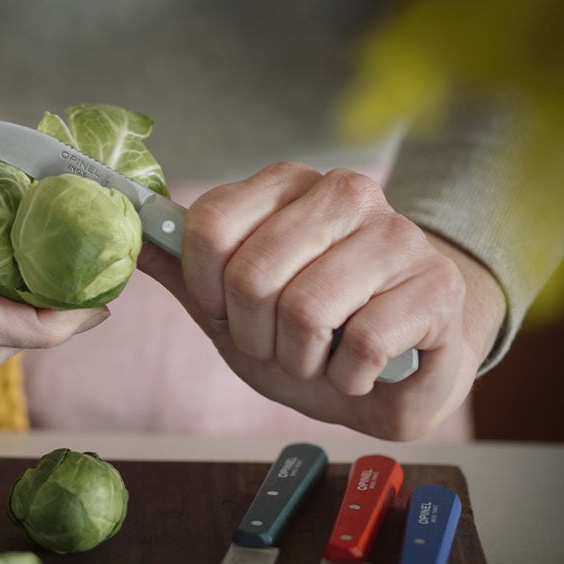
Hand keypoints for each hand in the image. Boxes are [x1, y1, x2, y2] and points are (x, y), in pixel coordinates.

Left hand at [139, 162, 506, 439]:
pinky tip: (363, 369)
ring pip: (306, 310)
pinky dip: (347, 378)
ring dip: (301, 360)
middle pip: (252, 274)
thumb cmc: (310, 335)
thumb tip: (126, 236)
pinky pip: (362, 344)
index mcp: (288, 185)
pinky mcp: (437, 287)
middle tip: (281, 344)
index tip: (230, 314)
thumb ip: (184, 271)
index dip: (208, 290)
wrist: (393, 368)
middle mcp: (346, 194)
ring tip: (323, 356)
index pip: (209, 226)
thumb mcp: (233, 307)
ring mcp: (398, 236)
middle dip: (254, 335)